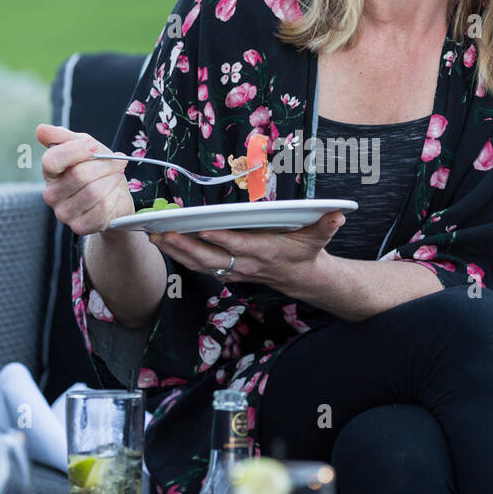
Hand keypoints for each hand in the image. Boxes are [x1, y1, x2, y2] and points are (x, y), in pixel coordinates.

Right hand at [36, 122, 136, 235]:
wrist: (114, 196)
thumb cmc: (97, 169)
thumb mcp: (84, 146)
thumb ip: (64, 137)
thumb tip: (41, 130)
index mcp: (49, 172)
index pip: (51, 160)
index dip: (75, 151)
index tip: (94, 146)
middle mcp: (51, 194)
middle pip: (79, 175)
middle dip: (104, 165)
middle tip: (118, 161)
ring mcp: (64, 213)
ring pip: (93, 191)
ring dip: (112, 180)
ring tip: (116, 176)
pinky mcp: (80, 227)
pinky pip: (102, 208)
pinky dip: (114, 197)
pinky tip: (114, 194)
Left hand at [149, 210, 346, 289]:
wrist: (302, 278)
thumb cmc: (306, 252)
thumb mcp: (319, 238)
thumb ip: (326, 225)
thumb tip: (338, 215)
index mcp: (265, 253)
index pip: (240, 247)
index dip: (222, 241)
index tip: (204, 231)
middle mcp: (246, 264)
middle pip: (211, 258)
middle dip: (186, 247)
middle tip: (164, 233)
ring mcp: (235, 270)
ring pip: (200, 264)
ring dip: (176, 252)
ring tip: (154, 237)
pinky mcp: (227, 271)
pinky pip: (200, 266)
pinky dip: (180, 257)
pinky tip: (163, 245)